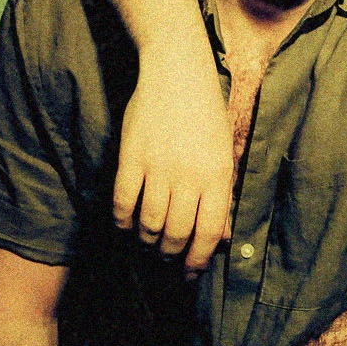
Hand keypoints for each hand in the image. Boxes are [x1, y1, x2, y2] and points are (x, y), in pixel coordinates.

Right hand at [113, 42, 233, 272]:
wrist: (177, 71)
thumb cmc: (205, 114)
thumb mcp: (224, 153)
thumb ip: (221, 195)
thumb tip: (219, 239)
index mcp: (218, 175)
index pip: (208, 234)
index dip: (197, 262)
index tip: (189, 274)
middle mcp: (189, 174)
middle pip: (176, 234)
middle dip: (170, 254)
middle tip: (165, 258)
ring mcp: (158, 166)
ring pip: (149, 223)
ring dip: (146, 241)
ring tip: (148, 243)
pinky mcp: (131, 156)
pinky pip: (123, 202)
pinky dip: (122, 221)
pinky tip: (126, 225)